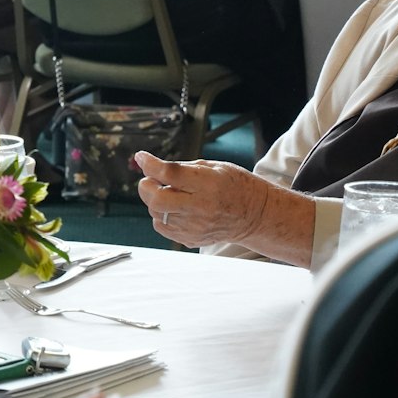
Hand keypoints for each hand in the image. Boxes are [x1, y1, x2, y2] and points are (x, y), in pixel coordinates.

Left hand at [135, 151, 274, 247]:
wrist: (256, 216)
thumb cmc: (235, 186)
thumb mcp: (214, 167)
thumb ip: (182, 167)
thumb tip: (150, 165)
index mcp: (209, 185)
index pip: (171, 174)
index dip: (151, 164)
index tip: (141, 157)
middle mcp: (202, 208)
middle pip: (158, 200)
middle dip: (146, 186)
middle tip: (151, 179)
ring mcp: (196, 227)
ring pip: (157, 213)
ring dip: (154, 200)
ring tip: (168, 193)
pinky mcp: (192, 239)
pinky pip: (162, 227)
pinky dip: (161, 215)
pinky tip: (174, 208)